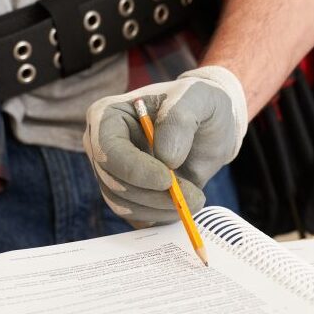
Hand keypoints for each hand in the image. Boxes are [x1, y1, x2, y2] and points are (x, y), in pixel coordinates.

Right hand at [84, 66, 247, 223]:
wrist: (210, 127)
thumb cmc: (199, 104)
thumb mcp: (197, 97)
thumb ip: (179, 119)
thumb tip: (167, 159)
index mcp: (107, 116)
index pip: (107, 150)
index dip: (135, 169)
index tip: (167, 179)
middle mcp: (102, 147)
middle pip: (113, 183)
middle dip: (154, 194)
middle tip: (193, 196)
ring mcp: (113, 174)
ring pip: (123, 205)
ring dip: (161, 208)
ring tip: (194, 197)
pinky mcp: (127, 196)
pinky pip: (136, 216)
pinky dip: (161, 216)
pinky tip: (184, 204)